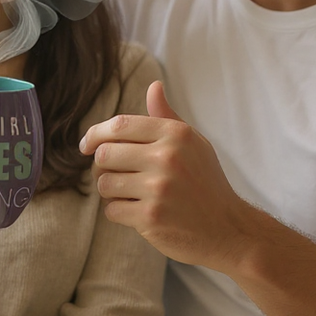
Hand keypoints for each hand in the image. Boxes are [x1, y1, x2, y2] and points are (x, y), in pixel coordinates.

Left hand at [80, 80, 249, 268]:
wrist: (228, 229)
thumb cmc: (206, 182)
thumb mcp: (194, 144)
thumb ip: (167, 117)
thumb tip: (154, 86)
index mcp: (176, 134)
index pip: (119, 125)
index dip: (95, 134)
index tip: (86, 145)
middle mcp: (167, 157)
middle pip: (105, 154)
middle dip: (102, 166)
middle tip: (113, 174)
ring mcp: (158, 189)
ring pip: (104, 183)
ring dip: (110, 191)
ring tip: (129, 194)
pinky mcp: (150, 218)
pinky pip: (112, 210)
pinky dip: (119, 212)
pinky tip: (137, 212)